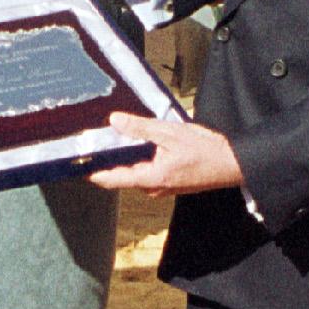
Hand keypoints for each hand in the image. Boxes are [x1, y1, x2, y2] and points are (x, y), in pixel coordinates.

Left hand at [89, 113, 243, 194]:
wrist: (232, 164)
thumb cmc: (206, 150)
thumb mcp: (170, 133)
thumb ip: (141, 128)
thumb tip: (115, 121)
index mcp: (151, 178)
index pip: (112, 179)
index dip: (92, 171)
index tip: (77, 162)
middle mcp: (153, 188)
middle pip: (122, 174)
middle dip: (109, 158)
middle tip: (95, 139)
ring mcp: (161, 187)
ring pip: (135, 172)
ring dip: (127, 157)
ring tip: (117, 135)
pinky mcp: (169, 183)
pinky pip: (148, 171)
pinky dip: (141, 159)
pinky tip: (142, 143)